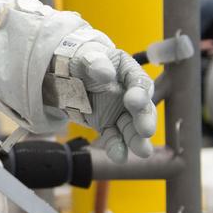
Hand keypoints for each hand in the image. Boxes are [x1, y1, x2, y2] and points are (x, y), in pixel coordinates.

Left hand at [65, 36, 156, 162]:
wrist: (66, 74)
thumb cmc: (81, 61)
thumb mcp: (86, 56)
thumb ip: (97, 62)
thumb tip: (106, 74)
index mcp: (127, 71)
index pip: (139, 81)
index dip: (139, 92)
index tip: (133, 101)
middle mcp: (129, 93)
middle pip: (142, 107)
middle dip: (144, 119)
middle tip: (146, 131)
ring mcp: (119, 110)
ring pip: (132, 127)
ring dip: (136, 139)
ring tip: (142, 152)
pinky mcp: (107, 124)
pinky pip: (114, 137)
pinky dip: (116, 147)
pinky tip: (118, 156)